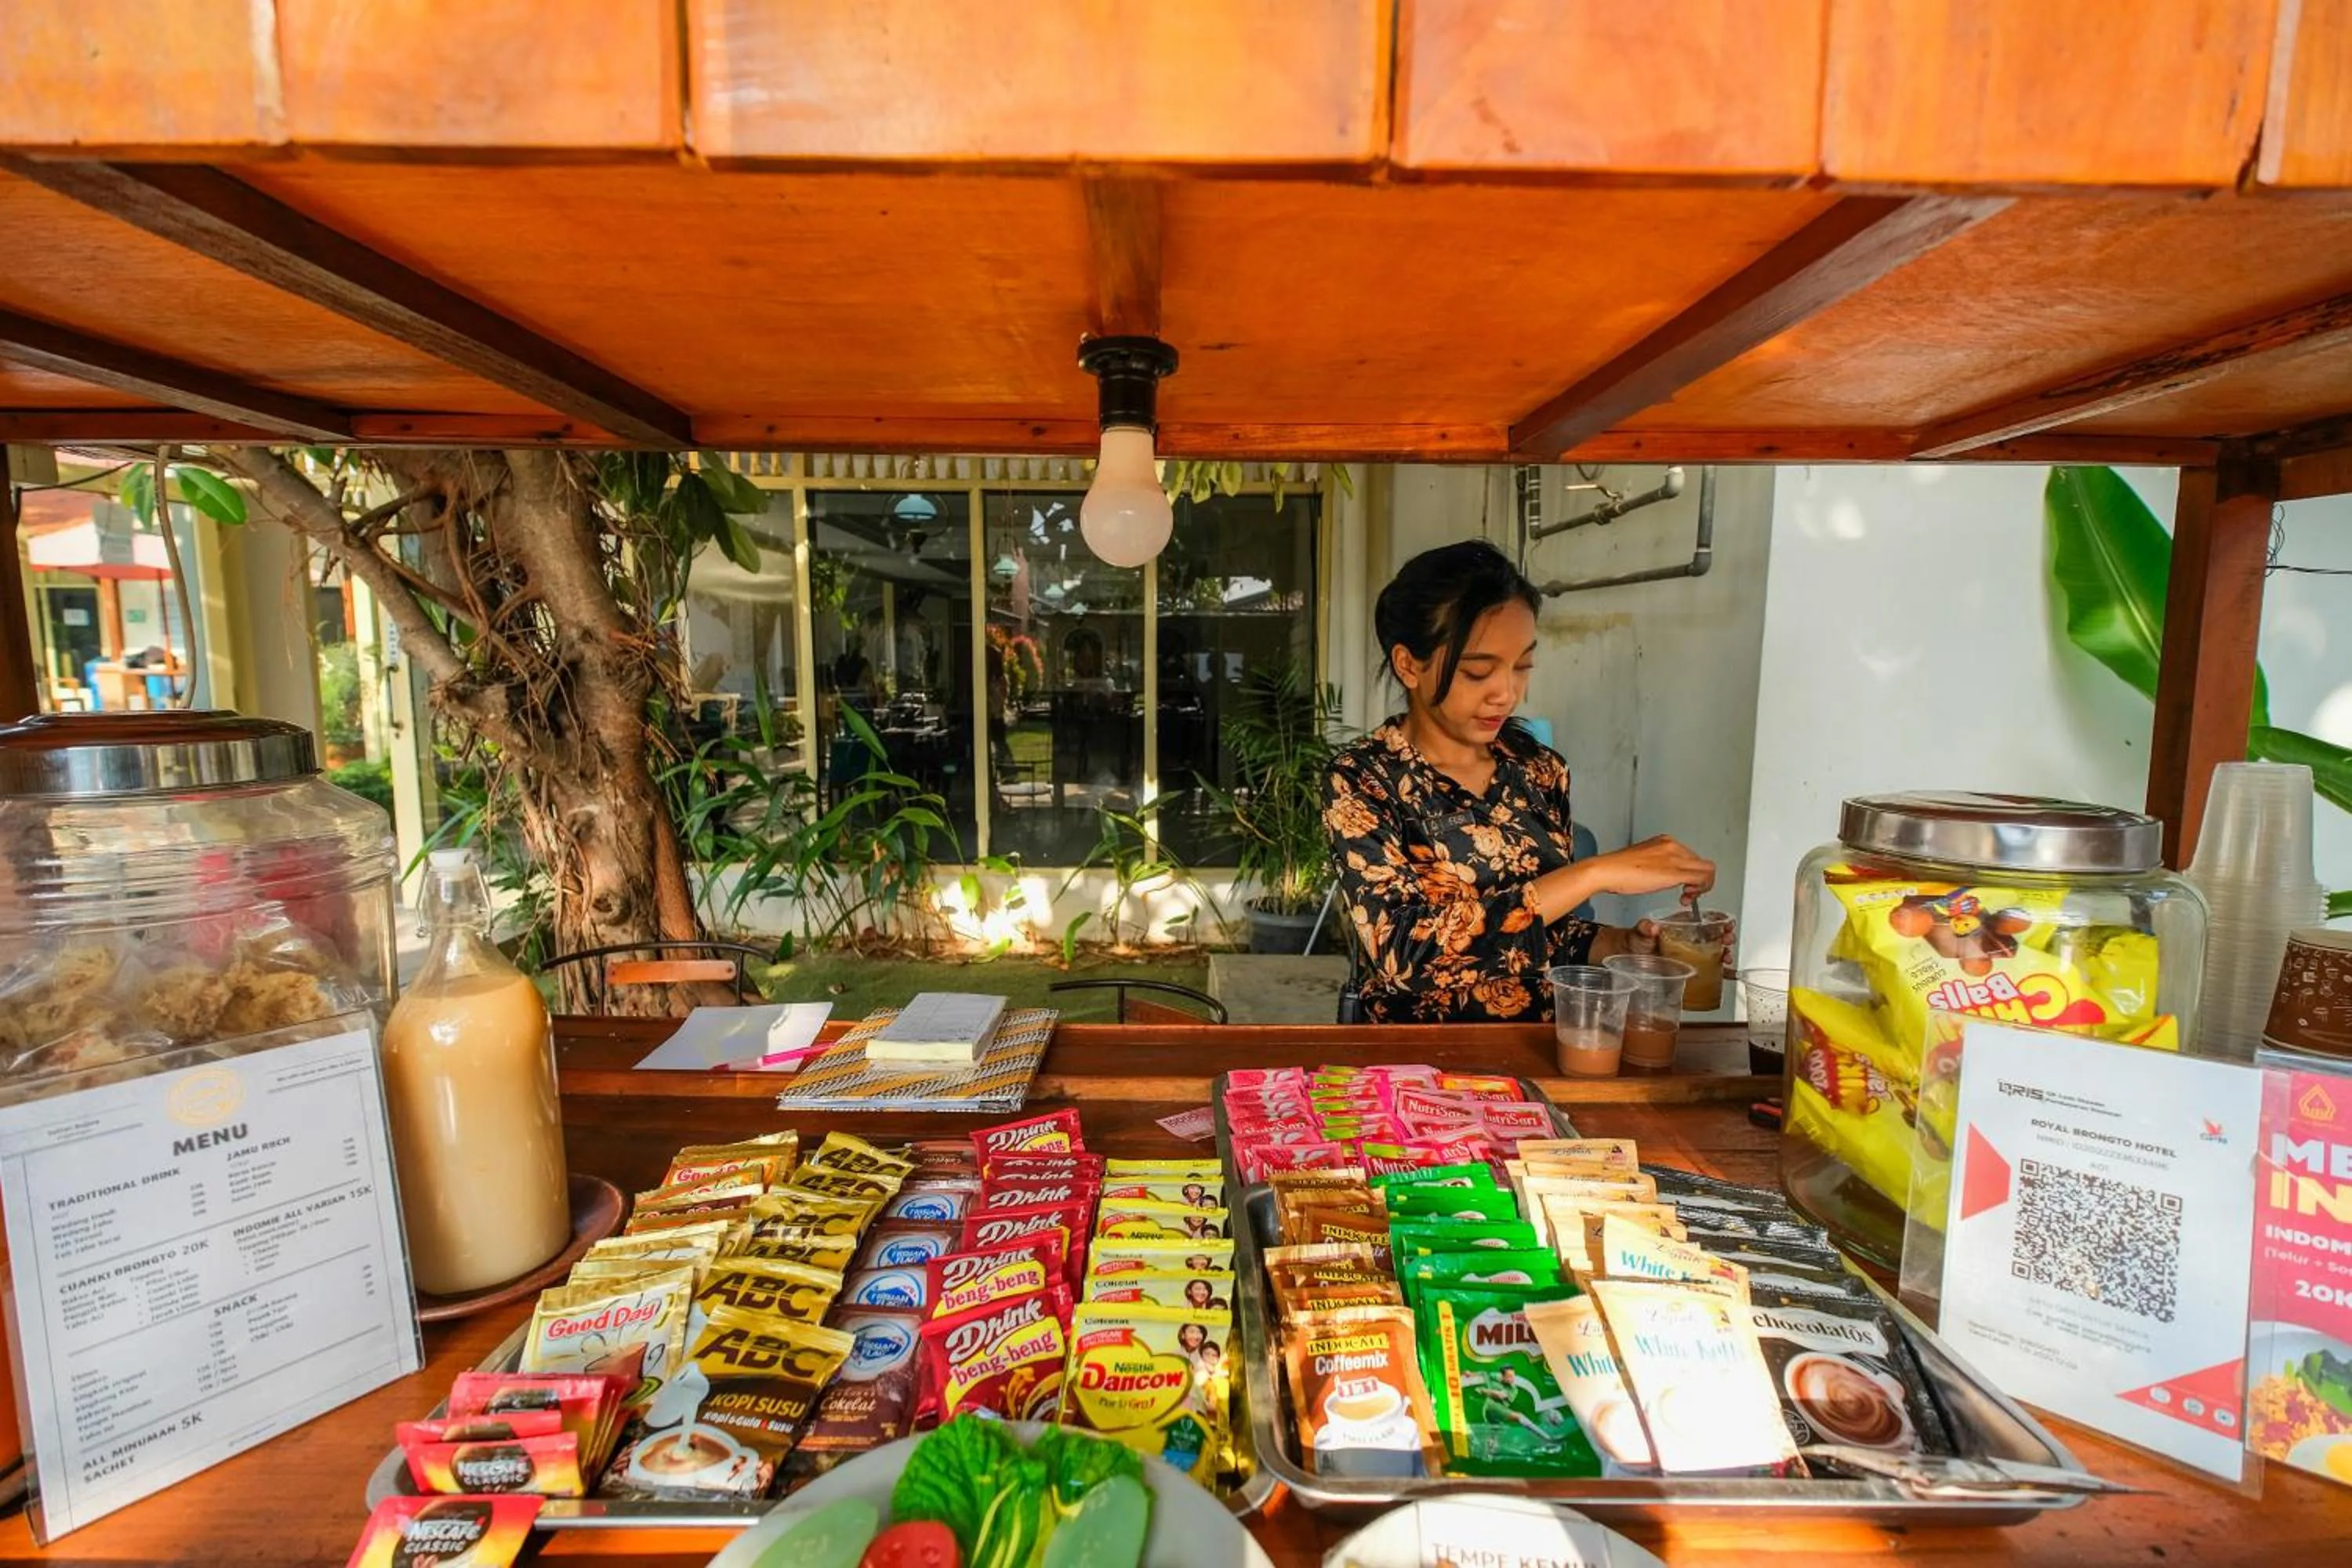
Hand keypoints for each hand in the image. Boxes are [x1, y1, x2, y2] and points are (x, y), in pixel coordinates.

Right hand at [1589, 835, 1715, 900]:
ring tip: (1687, 898)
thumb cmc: (1617, 869)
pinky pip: (1701, 878)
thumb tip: (1662, 874)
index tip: (1682, 886)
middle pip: (1701, 863)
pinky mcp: (1675, 871)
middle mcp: (1673, 846)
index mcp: (1665, 841)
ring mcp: (1675, 858)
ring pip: (1706, 870)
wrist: (1606, 870)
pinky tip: (1686, 898)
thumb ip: (1656, 864)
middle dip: (1698, 881)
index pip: (1691, 857)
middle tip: (1686, 895)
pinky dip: (1701, 890)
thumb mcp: (1642, 862)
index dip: (1690, 873)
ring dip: (1702, 887)